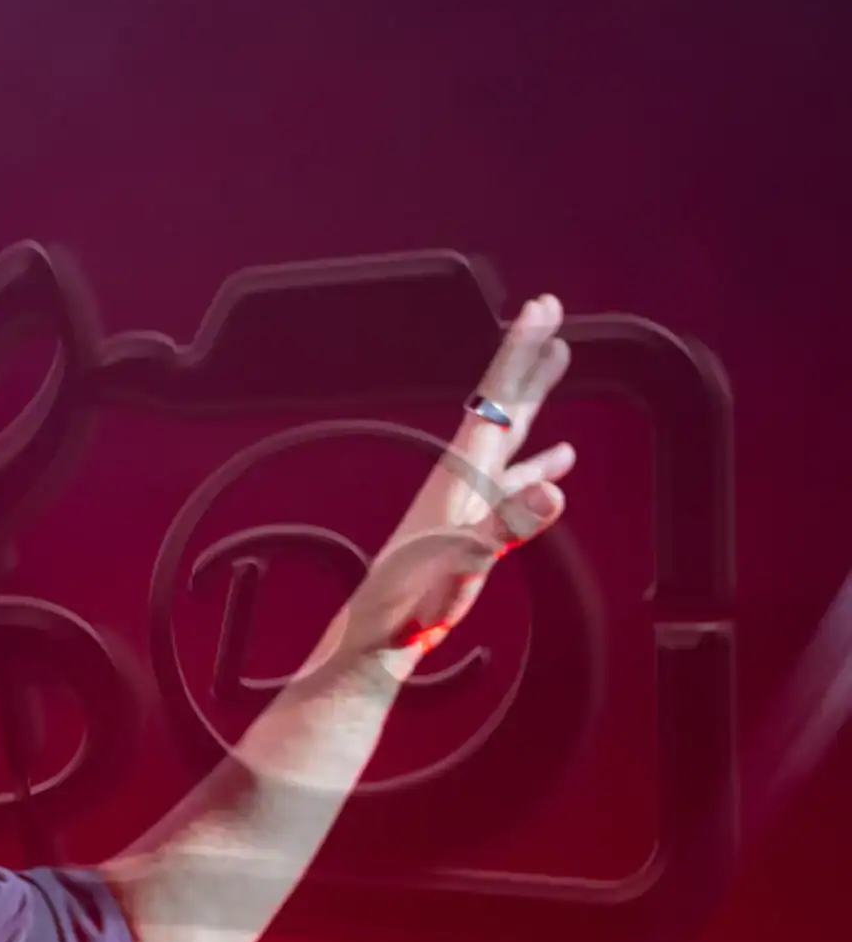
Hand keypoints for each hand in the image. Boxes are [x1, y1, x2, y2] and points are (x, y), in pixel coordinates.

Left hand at [352, 294, 577, 657]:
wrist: (380, 633)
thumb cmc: (413, 599)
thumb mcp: (466, 557)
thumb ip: (508, 522)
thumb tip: (553, 485)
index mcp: (461, 469)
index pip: (497, 395)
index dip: (520, 350)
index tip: (541, 308)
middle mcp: (464, 473)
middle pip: (503, 400)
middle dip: (528, 355)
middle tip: (550, 309)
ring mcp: (470, 498)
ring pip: (512, 433)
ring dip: (536, 395)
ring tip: (560, 359)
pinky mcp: (477, 525)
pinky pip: (517, 482)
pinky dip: (540, 463)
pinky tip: (560, 461)